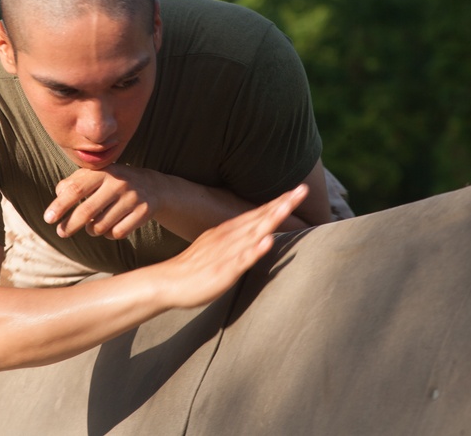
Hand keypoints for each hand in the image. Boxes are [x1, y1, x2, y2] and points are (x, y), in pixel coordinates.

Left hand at [44, 165, 162, 238]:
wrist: (152, 185)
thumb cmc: (113, 182)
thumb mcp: (95, 176)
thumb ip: (73, 183)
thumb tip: (58, 195)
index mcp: (103, 172)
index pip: (76, 189)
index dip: (60, 206)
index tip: (48, 219)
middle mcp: (118, 183)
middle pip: (87, 211)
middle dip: (70, 225)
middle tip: (61, 233)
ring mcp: (132, 197)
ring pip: (101, 226)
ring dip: (92, 230)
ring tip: (93, 226)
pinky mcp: (144, 211)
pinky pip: (117, 233)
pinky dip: (109, 234)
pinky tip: (110, 227)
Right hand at [159, 184, 308, 308]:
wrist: (167, 282)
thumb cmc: (195, 267)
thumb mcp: (218, 246)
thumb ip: (237, 239)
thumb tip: (256, 234)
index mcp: (230, 231)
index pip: (259, 213)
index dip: (279, 202)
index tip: (299, 190)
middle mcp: (230, 237)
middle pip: (260, 218)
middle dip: (282, 204)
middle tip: (303, 189)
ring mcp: (227, 252)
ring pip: (254, 233)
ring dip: (272, 219)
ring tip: (288, 206)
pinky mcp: (223, 270)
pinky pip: (241, 259)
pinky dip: (255, 249)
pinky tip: (267, 241)